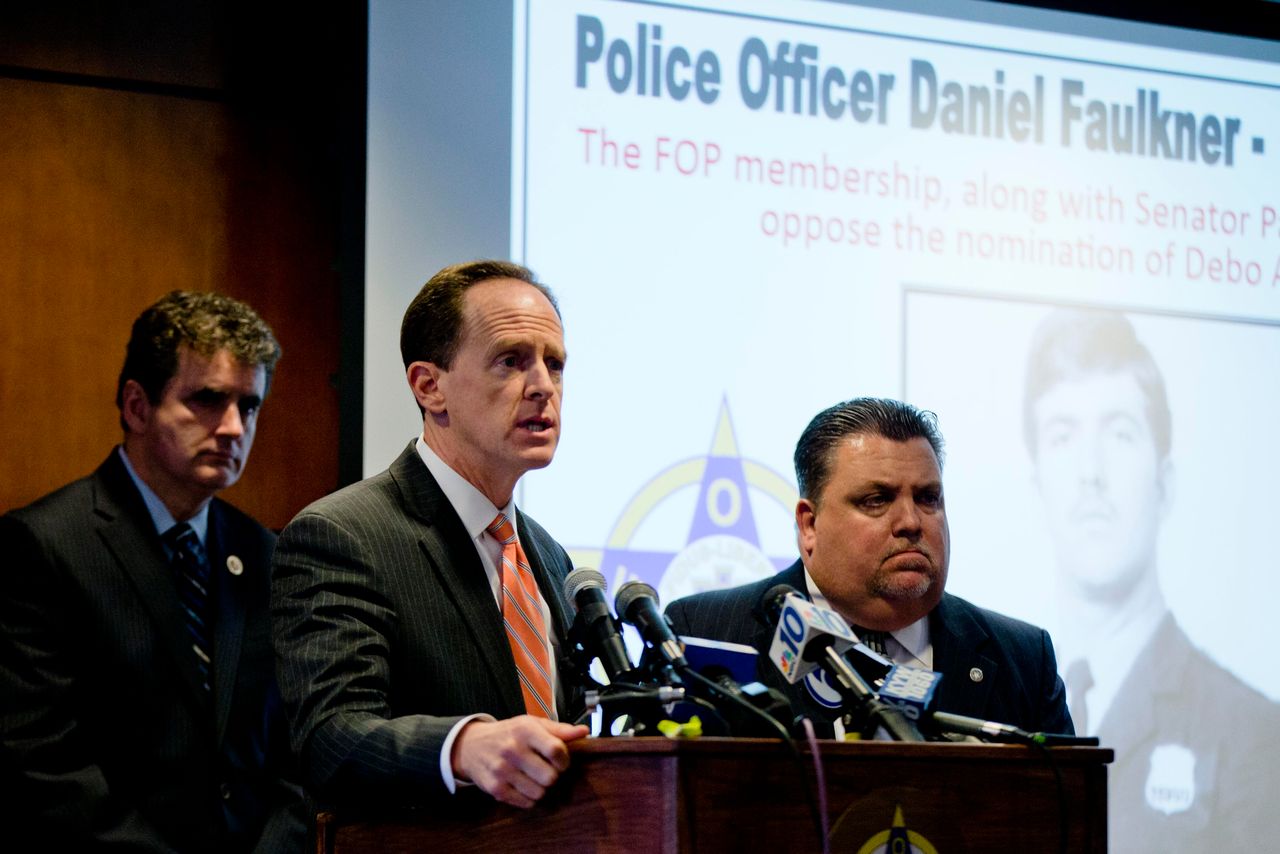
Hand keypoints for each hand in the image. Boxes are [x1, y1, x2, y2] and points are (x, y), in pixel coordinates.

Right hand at [451, 716, 589, 807]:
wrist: (471, 746)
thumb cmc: (508, 734)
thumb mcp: (532, 724)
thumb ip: (559, 730)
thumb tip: (584, 731)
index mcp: (525, 730)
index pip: (556, 750)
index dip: (565, 759)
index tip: (561, 760)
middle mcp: (512, 749)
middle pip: (550, 776)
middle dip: (553, 775)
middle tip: (546, 769)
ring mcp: (502, 770)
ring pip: (540, 792)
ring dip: (541, 788)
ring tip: (533, 777)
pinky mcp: (496, 788)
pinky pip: (526, 803)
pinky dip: (529, 797)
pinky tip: (523, 784)